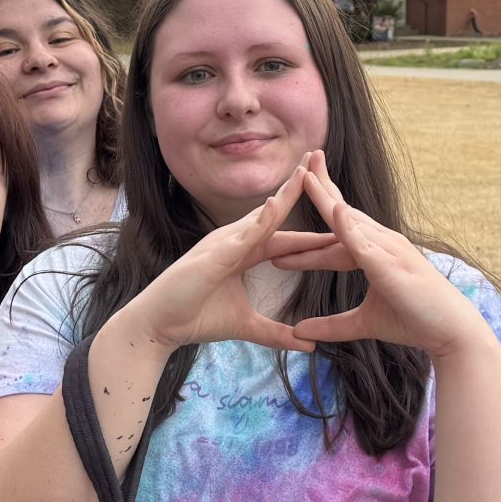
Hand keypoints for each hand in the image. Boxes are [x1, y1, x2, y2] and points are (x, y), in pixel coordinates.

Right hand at [108, 171, 315, 354]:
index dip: (313, 228)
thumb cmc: (194, 318)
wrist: (159, 325)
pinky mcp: (213, 253)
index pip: (287, 238)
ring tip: (308, 169)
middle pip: (276, 212)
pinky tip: (278, 204)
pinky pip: (242, 233)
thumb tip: (307, 343)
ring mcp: (223, 242)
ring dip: (286, 191)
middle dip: (299, 186)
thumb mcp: (246, 326)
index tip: (341, 215)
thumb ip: (276, 333)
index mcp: (245, 252)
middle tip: (321, 158)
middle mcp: (235, 239)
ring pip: (262, 214)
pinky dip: (261, 219)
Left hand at [267, 154, 488, 358]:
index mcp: (375, 250)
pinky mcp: (392, 265)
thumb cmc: (414, 320)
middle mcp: (382, 242)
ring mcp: (389, 250)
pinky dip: (349, 226)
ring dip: (326, 198)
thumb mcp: (362, 324)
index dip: (319, 207)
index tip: (293, 194)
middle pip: (343, 212)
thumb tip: (298, 332)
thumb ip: (330, 326)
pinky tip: (334, 209)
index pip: (339, 227)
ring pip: (349, 222)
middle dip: (321, 186)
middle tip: (301, 161)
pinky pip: (366, 243)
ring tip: (305, 175)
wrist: (451, 333)